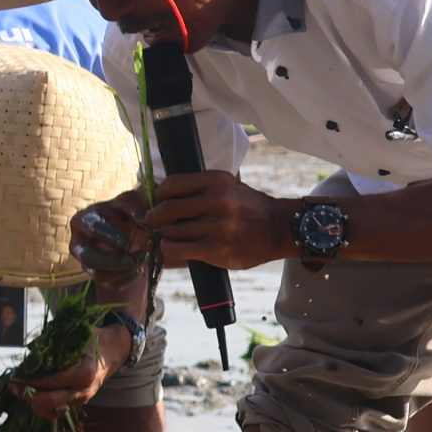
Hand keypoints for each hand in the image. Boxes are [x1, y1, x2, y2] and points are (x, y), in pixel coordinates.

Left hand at [17, 320, 131, 419]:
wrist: (113, 350)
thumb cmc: (92, 339)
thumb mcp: (73, 336)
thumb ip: (52, 344)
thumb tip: (29, 353)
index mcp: (83, 372)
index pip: (50, 382)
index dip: (30, 380)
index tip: (15, 376)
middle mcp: (83, 390)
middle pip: (49, 401)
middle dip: (27, 395)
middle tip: (13, 386)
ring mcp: (83, 398)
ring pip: (52, 410)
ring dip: (34, 403)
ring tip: (22, 391)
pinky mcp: (80, 402)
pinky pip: (58, 410)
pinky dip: (44, 406)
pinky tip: (34, 396)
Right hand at [71, 193, 150, 279]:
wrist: (128, 225)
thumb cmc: (125, 209)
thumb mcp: (131, 201)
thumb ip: (135, 206)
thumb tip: (144, 219)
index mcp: (82, 220)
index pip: (92, 229)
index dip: (110, 236)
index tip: (129, 242)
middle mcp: (78, 243)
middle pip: (89, 257)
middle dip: (114, 260)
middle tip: (137, 257)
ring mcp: (86, 262)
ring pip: (98, 275)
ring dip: (124, 271)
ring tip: (141, 260)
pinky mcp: (98, 275)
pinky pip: (111, 285)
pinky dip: (128, 279)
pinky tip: (139, 268)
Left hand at [141, 171, 294, 269]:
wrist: (278, 229)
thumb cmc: (247, 207)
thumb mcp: (228, 186)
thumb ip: (199, 188)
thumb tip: (162, 194)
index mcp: (216, 181)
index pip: (171, 184)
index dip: (159, 195)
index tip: (158, 201)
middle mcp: (217, 201)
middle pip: (167, 209)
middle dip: (154, 217)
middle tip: (153, 221)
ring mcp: (216, 226)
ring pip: (171, 231)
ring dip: (165, 235)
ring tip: (170, 236)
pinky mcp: (215, 249)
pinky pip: (177, 250)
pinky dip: (169, 250)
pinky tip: (173, 248)